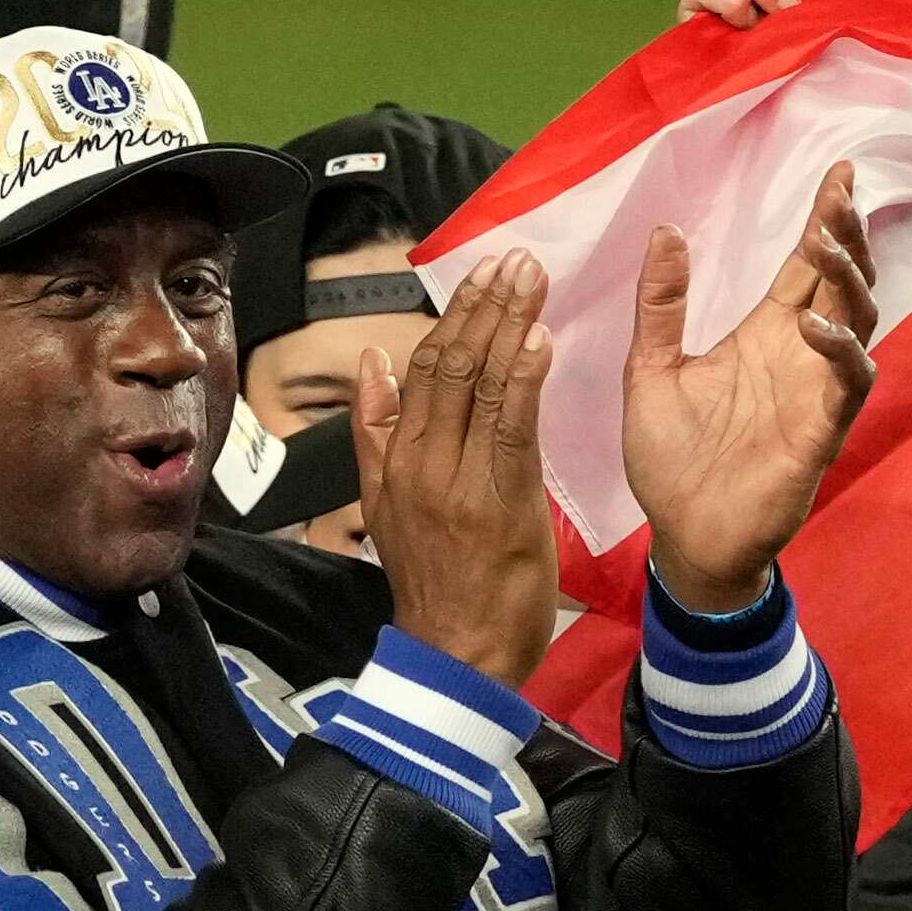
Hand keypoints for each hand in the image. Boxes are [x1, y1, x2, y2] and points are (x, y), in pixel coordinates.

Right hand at [353, 252, 562, 687]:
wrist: (454, 653)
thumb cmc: (439, 581)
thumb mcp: (389, 502)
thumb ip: (379, 431)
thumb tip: (373, 363)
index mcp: (396, 457)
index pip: (424, 366)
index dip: (456, 314)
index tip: (484, 271)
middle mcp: (420, 461)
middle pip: (450, 365)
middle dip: (484, 305)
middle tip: (515, 258)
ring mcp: (457, 481)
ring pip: (477, 387)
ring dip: (507, 326)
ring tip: (530, 279)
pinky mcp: (498, 503)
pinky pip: (509, 431)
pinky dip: (522, 382)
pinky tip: (538, 341)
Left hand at [626, 164, 881, 612]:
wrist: (685, 538)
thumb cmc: (672, 460)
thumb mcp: (650, 368)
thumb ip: (661, 304)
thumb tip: (666, 229)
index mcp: (764, 335)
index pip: (805, 266)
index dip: (826, 220)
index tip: (841, 173)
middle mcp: (800, 355)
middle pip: (842, 281)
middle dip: (847, 236)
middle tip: (841, 196)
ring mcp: (817, 391)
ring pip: (858, 321)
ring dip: (849, 281)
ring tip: (826, 247)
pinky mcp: (823, 431)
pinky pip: (848, 381)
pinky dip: (840, 349)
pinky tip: (813, 325)